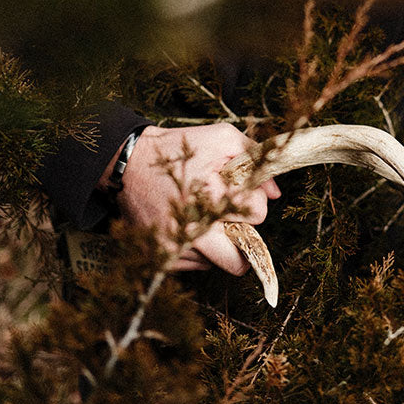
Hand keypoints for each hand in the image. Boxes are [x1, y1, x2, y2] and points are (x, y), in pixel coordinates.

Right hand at [102, 123, 279, 274]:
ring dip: (217, 242)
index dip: (252, 199)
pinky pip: (196, 266)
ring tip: (200, 214)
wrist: (127, 164)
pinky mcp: (161, 259)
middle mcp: (192, 232)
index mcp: (211, 199)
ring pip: (217, 262)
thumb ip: (254, 157)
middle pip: (240, 260)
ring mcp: (175, 250)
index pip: (258, 215)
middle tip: (228, 217)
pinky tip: (187, 224)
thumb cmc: (178, 150)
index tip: (235, 188)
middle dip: (242, 239)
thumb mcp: (221, 138)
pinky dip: (198, 249)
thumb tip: (276, 193)